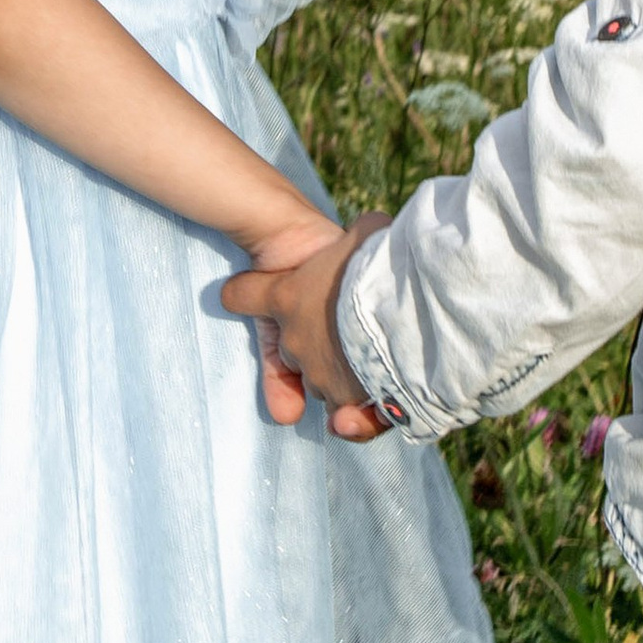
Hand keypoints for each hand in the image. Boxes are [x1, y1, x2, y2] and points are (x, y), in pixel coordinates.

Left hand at [227, 213, 389, 437]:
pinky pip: (344, 412)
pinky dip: (357, 411)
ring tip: (374, 355)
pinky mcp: (344, 402)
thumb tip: (373, 231)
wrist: (407, 316)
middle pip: (287, 345)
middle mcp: (294, 339)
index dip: (245, 292)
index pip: (244, 294)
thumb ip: (361, 237)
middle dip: (311, 337)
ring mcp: (316, 374)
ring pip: (319, 377)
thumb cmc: (384, 268)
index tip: (235, 292)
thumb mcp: (368, 236)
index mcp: (288, 295)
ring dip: (338, 369)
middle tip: (344, 323)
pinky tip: (374, 400)